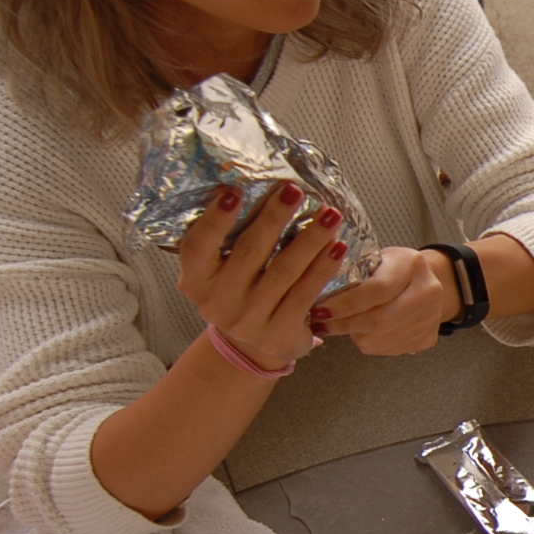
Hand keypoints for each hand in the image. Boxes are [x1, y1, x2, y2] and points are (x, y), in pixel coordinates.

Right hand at [175, 184, 346, 370]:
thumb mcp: (221, 271)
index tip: (233, 190)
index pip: (197, 246)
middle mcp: (217, 303)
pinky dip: (323, 268)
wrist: (253, 347)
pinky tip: (338, 247)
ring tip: (329, 215)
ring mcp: (248, 321)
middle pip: (249, 252)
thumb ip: (228, 240)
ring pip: (283, 271)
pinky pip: (305, 294)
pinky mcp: (279, 334)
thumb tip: (253, 187)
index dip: (214, 219)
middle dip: (274, 217)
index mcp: (196, 281)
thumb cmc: (239, 292)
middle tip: (294, 190)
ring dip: (310, 239)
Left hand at [310, 245, 455, 356]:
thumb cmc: (392, 268)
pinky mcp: (428, 338)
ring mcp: (431, 317)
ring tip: (340, 326)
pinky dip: (370, 343)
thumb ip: (354, 273)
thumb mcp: (375, 259)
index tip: (321, 309)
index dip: (346, 303)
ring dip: (355, 336)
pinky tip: (362, 332)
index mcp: (412, 264)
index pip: (378, 289)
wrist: (429, 281)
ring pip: (382, 339)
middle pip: (380, 319)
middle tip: (322, 324)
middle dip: (345, 324)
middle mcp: (428, 291)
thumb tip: (318, 294)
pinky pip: (390, 349)